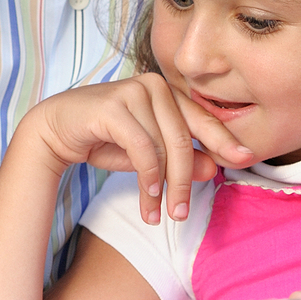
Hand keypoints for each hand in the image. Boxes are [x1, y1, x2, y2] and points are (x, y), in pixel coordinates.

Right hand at [26, 75, 251, 224]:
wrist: (53, 129)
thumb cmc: (102, 138)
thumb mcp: (147, 154)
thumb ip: (179, 158)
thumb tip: (215, 169)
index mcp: (165, 92)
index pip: (202, 120)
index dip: (225, 142)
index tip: (246, 160)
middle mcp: (153, 85)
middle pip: (184, 139)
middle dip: (185, 182)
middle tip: (182, 214)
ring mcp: (132, 91)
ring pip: (164, 147)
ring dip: (163, 188)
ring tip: (159, 214)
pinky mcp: (113, 106)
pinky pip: (142, 148)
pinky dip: (148, 178)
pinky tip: (148, 199)